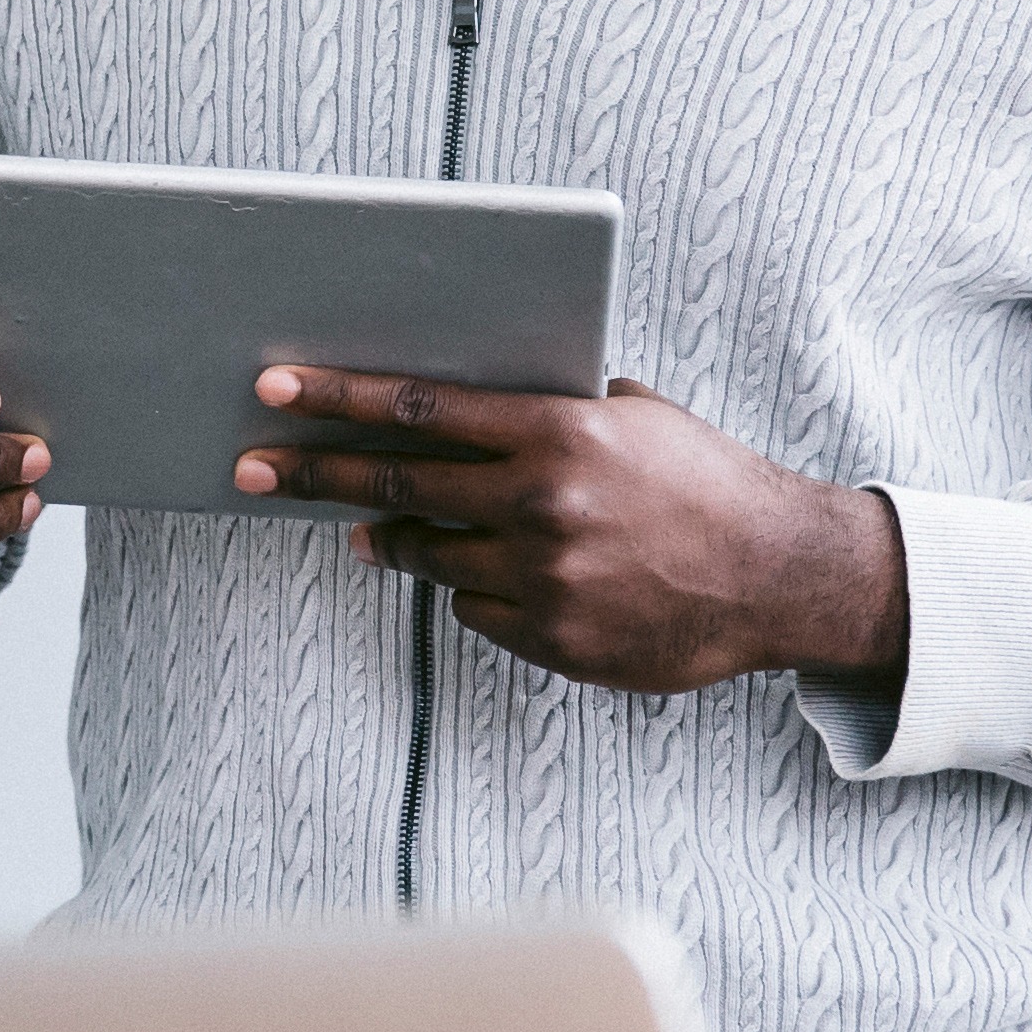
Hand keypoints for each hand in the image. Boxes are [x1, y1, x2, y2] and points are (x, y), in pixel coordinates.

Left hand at [235, 368, 905, 696]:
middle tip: (251, 467)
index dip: (338, 399)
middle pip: (398, 486)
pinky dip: (472, 589)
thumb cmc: (704, 480)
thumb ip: (550, 408)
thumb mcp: (632, 414)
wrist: (780, 574)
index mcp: (560, 433)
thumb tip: (464, 400)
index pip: (421, 408)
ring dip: (388, 539)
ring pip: (428, 557)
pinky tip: (495, 573)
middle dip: (313, 473)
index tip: (274, 391)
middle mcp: (544, 505)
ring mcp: (546, 580)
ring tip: (360, 528)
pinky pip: (476, 611)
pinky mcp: (555, 640)